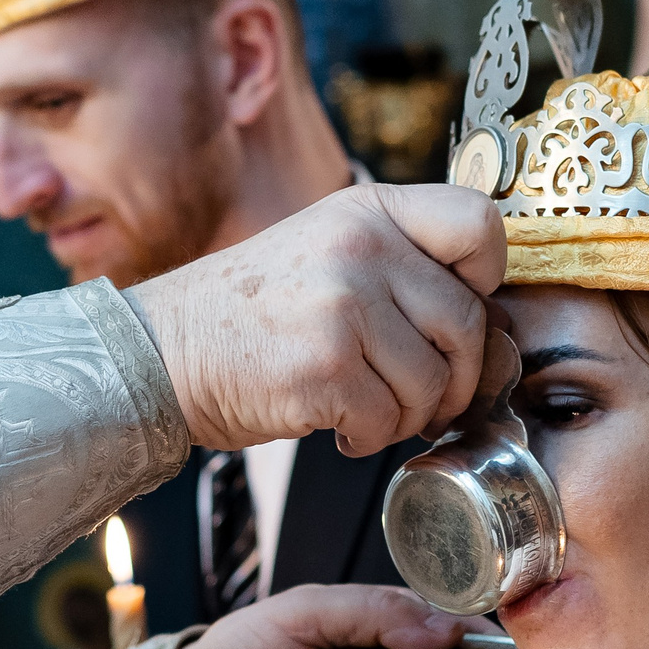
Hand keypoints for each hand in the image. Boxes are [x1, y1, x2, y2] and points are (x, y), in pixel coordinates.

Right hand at [128, 183, 503, 456]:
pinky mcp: (325, 368)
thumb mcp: (326, 248)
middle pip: (467, 323)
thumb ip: (399, 263)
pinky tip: (336, 422)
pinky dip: (369, 437)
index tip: (459, 312)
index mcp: (367, 211)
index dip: (485, 279)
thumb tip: (483, 323)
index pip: (479, 224)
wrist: (163, 351)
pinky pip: (388, 421)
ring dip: (408, 415)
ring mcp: (343, 307)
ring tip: (366, 408)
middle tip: (420, 395)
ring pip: (433, 383)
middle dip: (453, 377)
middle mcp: (361, 249)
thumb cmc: (249, 313)